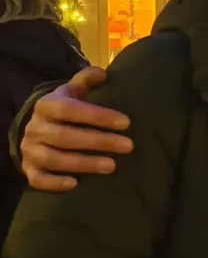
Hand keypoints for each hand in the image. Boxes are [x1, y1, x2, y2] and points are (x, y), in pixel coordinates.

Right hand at [21, 67, 132, 190]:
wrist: (37, 129)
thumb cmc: (63, 111)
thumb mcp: (72, 92)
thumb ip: (86, 81)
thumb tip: (103, 73)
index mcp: (47, 106)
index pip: (70, 109)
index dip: (98, 116)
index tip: (126, 122)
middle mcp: (35, 128)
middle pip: (65, 136)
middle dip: (98, 142)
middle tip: (128, 146)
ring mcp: (30, 150)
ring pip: (54, 159)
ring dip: (84, 163)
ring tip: (112, 166)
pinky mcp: (29, 169)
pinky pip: (38, 179)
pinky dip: (55, 183)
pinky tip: (76, 184)